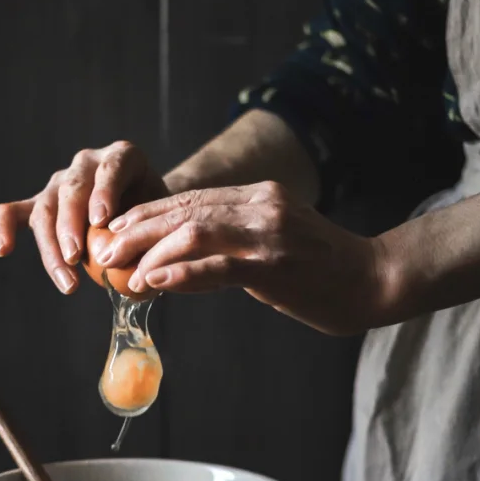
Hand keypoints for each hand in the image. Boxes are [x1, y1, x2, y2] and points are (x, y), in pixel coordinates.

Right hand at [0, 141, 168, 293]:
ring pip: (46, 207)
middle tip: (76, 256)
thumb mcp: (163, 220)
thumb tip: (143, 280)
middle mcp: (87, 163)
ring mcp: (60, 181)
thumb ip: (154, 241)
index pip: (112, 168)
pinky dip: (3, 227)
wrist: (145, 207)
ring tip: (67, 280)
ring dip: (51, 245)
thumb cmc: (157, 216)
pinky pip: (13, 211)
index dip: (105, 192)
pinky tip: (3, 250)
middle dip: (71, 224)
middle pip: (72, 190)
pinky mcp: (41, 201)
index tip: (102, 220)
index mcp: (123, 157)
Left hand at [102, 181, 391, 335]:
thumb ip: (234, 246)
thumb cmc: (324, 271)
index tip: (116, 230)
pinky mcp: (273, 265)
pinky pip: (216, 266)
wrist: (375, 279)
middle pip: (184, 210)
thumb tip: (186, 264)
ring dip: (149, 252)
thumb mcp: (275, 245)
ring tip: (120, 270)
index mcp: (259, 197)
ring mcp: (267, 233)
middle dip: (137, 230)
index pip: (191, 199)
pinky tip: (152, 283)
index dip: (147, 214)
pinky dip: (179, 274)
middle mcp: (261, 205)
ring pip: (193, 232)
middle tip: (103, 249)